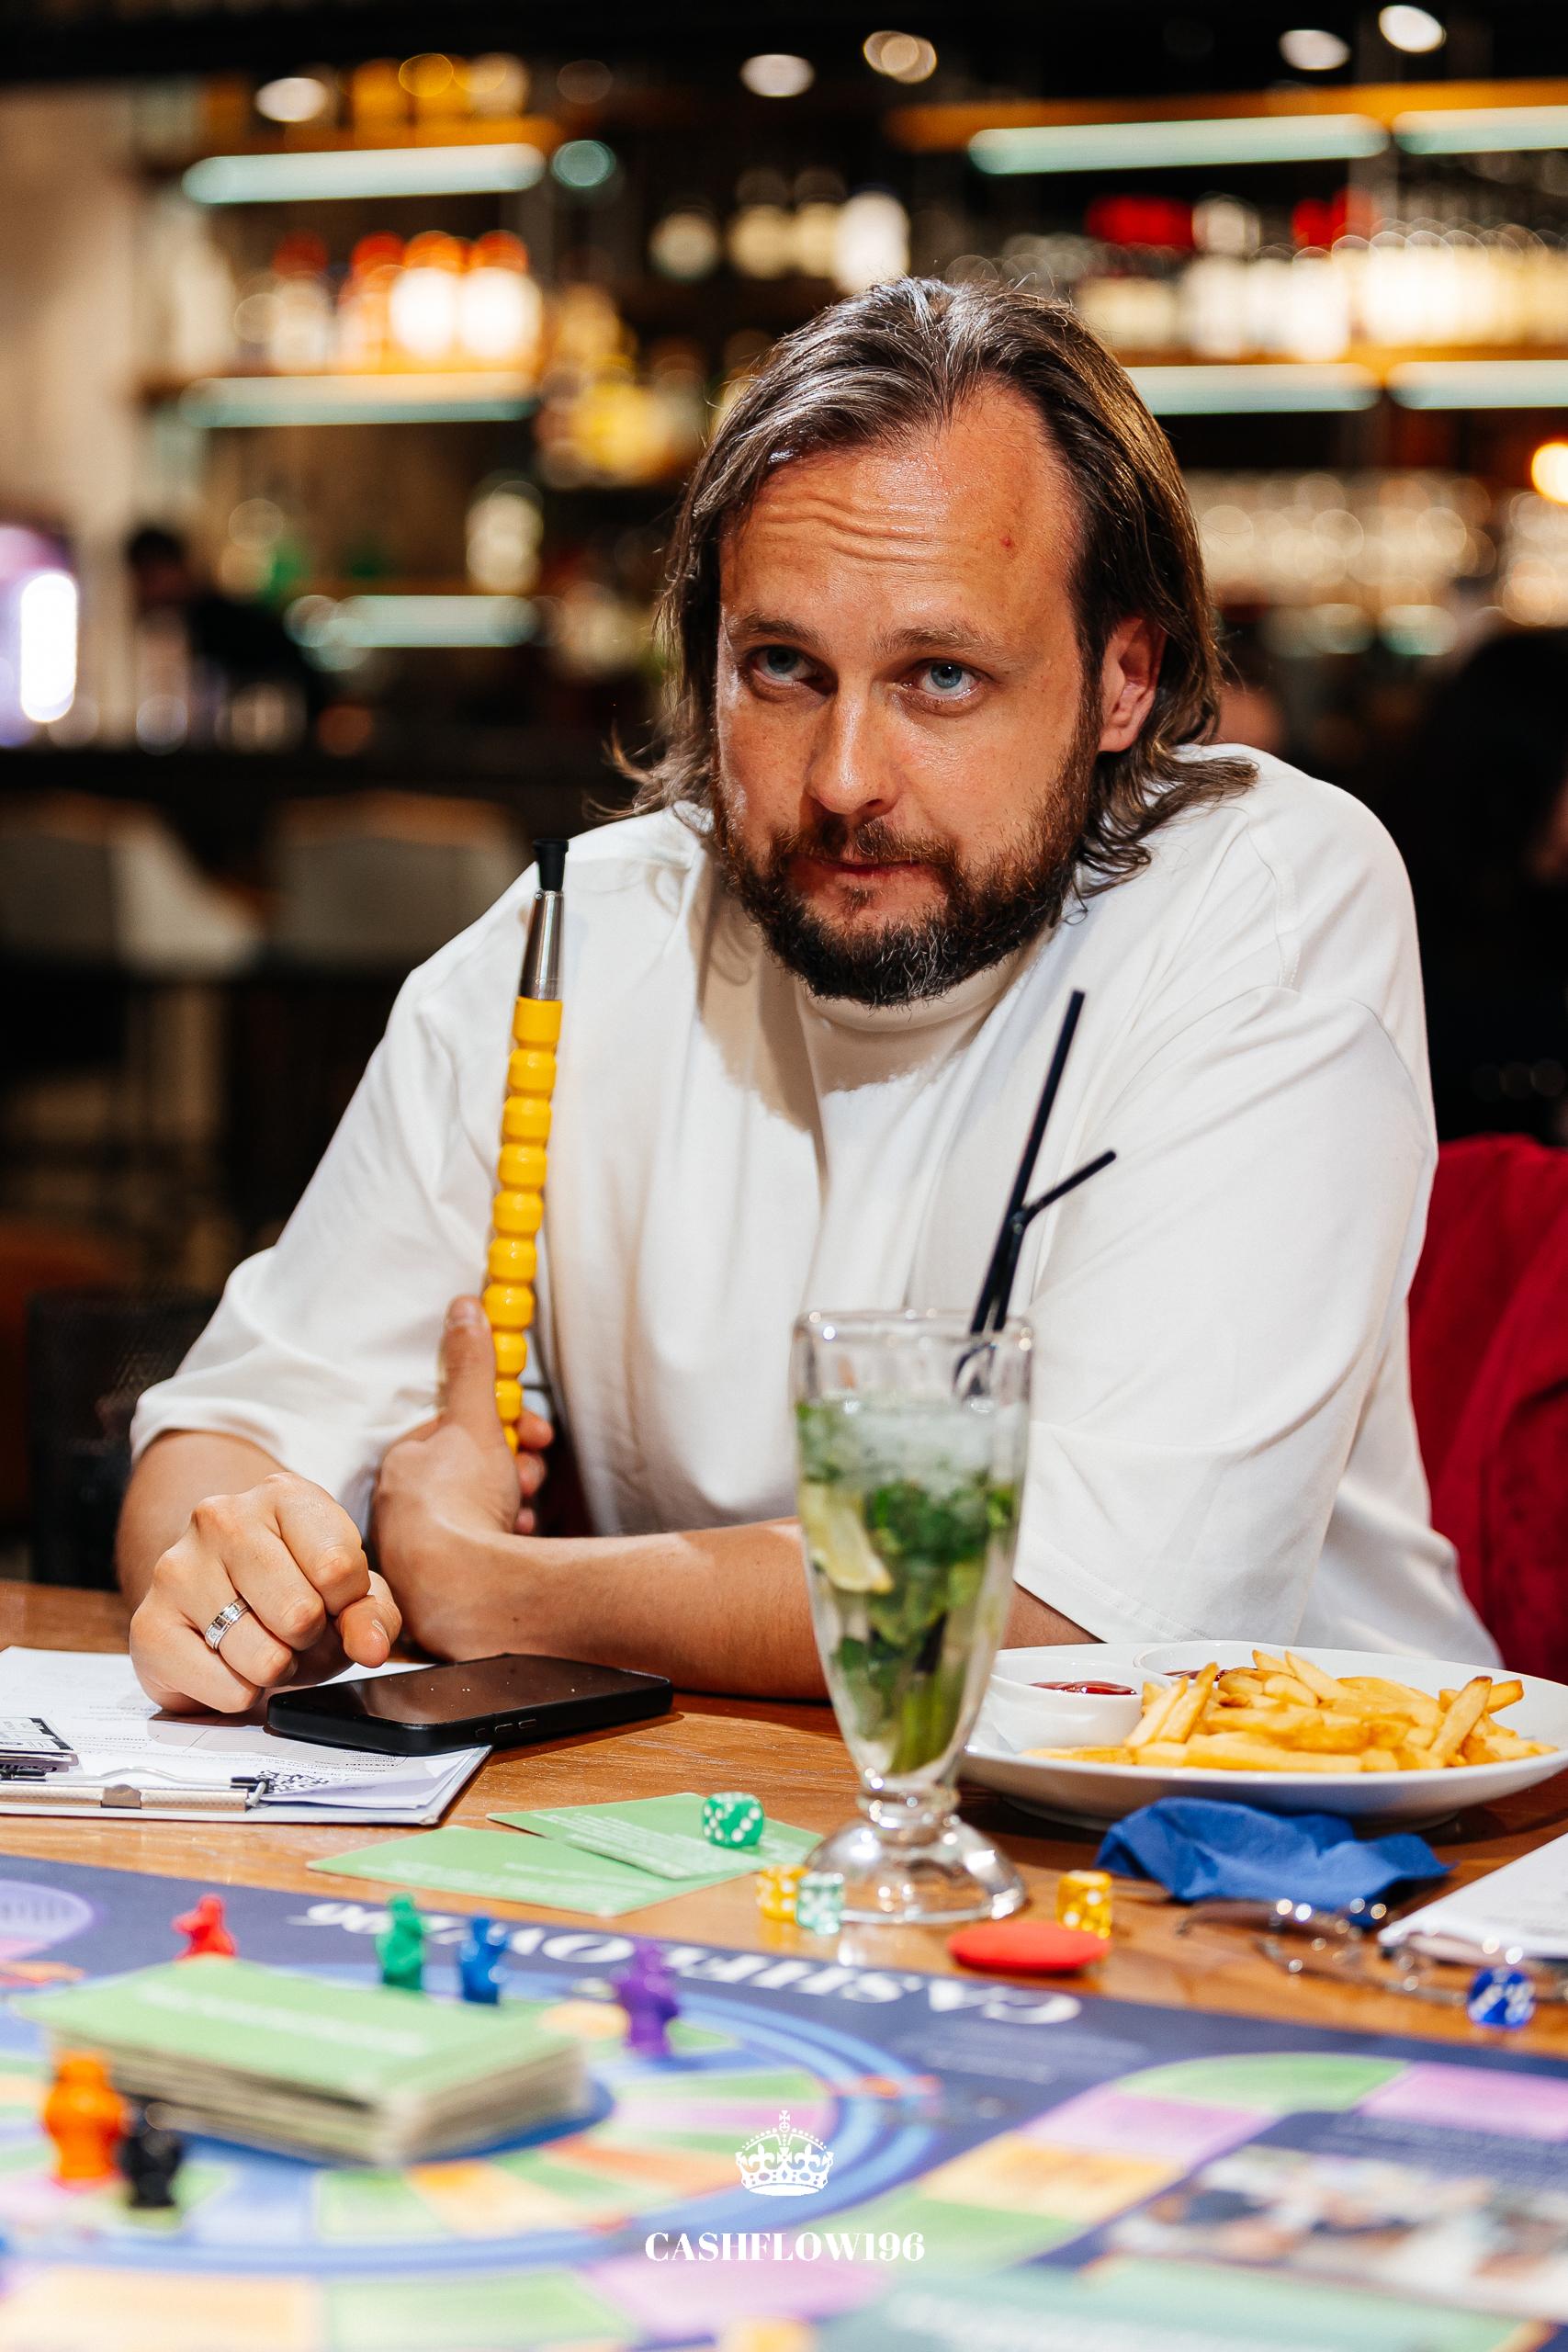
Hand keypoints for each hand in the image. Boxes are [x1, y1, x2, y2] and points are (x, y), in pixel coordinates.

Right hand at [129, 1473, 400, 1713]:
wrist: (215, 1602)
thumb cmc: (293, 1590)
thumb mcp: (348, 1593)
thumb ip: (372, 1614)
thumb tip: (371, 1647)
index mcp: (282, 1495)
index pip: (339, 1568)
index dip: (347, 1604)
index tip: (331, 1599)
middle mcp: (221, 1519)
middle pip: (301, 1614)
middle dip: (310, 1638)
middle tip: (294, 1629)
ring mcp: (177, 1570)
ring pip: (265, 1658)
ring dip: (278, 1668)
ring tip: (264, 1643)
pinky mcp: (148, 1626)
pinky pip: (228, 1690)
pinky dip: (243, 1693)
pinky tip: (230, 1664)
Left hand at [372, 1296, 552, 1655]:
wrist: (460, 1590)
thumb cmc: (458, 1505)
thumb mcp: (476, 1419)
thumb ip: (473, 1366)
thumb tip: (465, 1309)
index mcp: (402, 1467)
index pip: (457, 1434)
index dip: (504, 1428)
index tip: (535, 1434)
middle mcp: (399, 1511)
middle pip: (470, 1474)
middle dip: (512, 1469)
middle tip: (531, 1474)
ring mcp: (415, 1553)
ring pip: (478, 1515)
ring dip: (513, 1504)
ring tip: (524, 1511)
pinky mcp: (435, 1589)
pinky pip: (479, 1556)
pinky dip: (506, 1544)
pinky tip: (518, 1543)